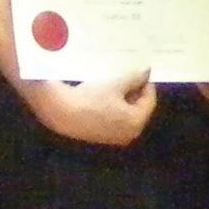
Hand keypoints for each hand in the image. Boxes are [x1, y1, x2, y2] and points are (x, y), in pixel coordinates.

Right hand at [25, 71, 157, 146]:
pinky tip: (104, 95)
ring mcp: (113, 137)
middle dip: (134, 91)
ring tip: (116, 83)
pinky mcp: (100, 136)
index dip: (146, 84)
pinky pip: (114, 119)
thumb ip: (135, 77)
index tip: (141, 71)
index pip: (149, 101)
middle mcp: (128, 134)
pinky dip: (113, 107)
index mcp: (136, 122)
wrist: (59, 112)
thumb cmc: (91, 97)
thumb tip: (147, 71)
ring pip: (125, 113)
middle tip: (129, 75)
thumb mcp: (115, 83)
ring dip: (123, 98)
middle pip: (138, 108)